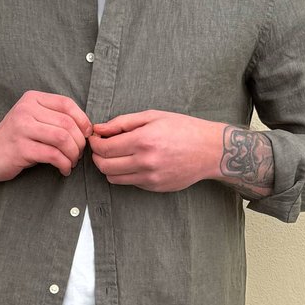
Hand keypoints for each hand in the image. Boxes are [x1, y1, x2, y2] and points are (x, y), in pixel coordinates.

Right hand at [0, 90, 92, 181]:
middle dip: (79, 142)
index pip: (66, 104)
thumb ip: (54, 118)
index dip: (82, 120)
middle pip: (67, 123)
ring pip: (62, 138)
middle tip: (78, 154)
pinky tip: (63, 169)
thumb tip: (86, 128)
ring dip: (73, 154)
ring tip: (71, 162)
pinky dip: (64, 164)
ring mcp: (22, 128)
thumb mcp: (33, 120)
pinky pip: (52, 155)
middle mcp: (26, 110)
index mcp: (32, 99)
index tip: (86, 135)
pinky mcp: (20, 148)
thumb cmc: (15, 139)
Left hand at [88, 109, 217, 191]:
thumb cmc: (183, 128)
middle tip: (101, 147)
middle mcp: (145, 161)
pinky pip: (129, 183)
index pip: (104, 148)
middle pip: (104, 166)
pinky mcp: (154, 187)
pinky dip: (125, 174)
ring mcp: (150, 178)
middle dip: (97, 156)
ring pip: (113, 178)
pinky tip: (133, 162)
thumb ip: (123, 122)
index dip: (94, 143)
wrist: (210, 150)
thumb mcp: (153, 117)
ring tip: (116, 155)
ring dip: (108, 167)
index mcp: (143, 140)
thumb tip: (99, 129)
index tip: (95, 138)